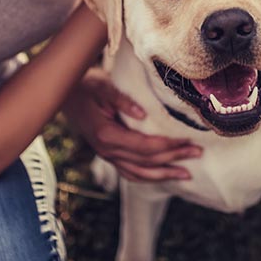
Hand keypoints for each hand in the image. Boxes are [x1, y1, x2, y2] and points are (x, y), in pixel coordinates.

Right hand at [63, 67, 201, 181]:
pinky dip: (148, 176)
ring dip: (163, 174)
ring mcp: (106, 154)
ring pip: (138, 173)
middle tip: (197, 153)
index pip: (145, 147)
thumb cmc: (84, 84)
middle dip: (174, 159)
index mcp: (106, 134)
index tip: (189, 142)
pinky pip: (130, 171)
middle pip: (146, 162)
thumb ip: (121, 100)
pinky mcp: (107, 153)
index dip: (169, 147)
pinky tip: (162, 174)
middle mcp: (106, 150)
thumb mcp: (101, 85)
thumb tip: (142, 114)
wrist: (63, 92)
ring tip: (186, 174)